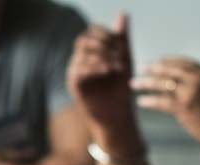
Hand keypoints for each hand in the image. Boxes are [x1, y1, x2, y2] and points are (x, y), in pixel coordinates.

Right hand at [67, 14, 136, 143]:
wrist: (117, 115)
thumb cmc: (121, 89)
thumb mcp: (125, 59)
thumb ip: (122, 39)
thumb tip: (123, 13)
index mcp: (92, 52)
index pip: (91, 32)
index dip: (105, 34)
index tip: (120, 45)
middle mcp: (80, 60)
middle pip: (83, 39)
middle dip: (102, 43)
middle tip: (118, 55)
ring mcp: (75, 72)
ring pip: (81, 52)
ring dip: (101, 55)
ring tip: (116, 66)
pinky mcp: (74, 85)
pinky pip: (78, 68)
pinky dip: (94, 66)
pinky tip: (107, 70)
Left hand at [132, 57, 199, 147]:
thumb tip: (187, 85)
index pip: (183, 63)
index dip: (168, 62)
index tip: (157, 62)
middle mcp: (198, 80)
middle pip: (169, 70)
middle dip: (154, 68)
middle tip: (142, 68)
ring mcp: (190, 92)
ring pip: (162, 83)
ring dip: (145, 83)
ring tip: (134, 84)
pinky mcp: (183, 107)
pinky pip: (161, 101)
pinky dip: (149, 101)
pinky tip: (141, 102)